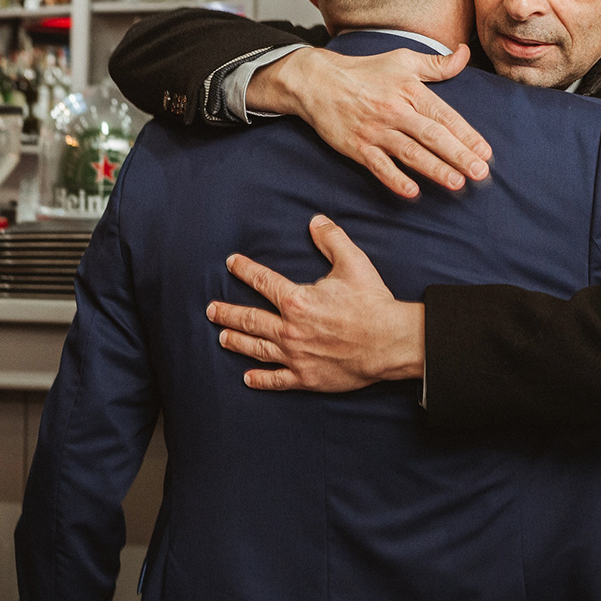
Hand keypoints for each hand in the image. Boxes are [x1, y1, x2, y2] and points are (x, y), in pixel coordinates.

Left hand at [210, 215, 423, 390]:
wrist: (389, 342)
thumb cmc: (371, 303)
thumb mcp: (353, 263)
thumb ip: (332, 239)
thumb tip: (316, 221)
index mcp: (296, 301)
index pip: (262, 281)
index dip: (245, 270)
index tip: (232, 264)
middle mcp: (289, 329)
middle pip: (249, 319)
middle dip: (227, 313)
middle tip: (211, 310)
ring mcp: (295, 356)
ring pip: (256, 349)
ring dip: (236, 342)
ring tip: (222, 337)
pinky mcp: (306, 377)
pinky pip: (277, 380)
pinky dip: (260, 379)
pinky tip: (248, 378)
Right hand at [249, 46, 490, 197]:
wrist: (317, 82)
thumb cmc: (364, 71)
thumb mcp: (403, 60)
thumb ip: (436, 64)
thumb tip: (464, 53)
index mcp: (410, 91)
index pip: (444, 115)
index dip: (466, 134)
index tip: (485, 152)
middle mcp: (395, 111)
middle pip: (431, 135)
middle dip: (458, 155)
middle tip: (480, 172)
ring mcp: (376, 130)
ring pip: (410, 152)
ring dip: (434, 169)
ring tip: (456, 183)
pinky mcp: (357, 146)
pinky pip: (378, 165)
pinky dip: (394, 179)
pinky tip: (412, 192)